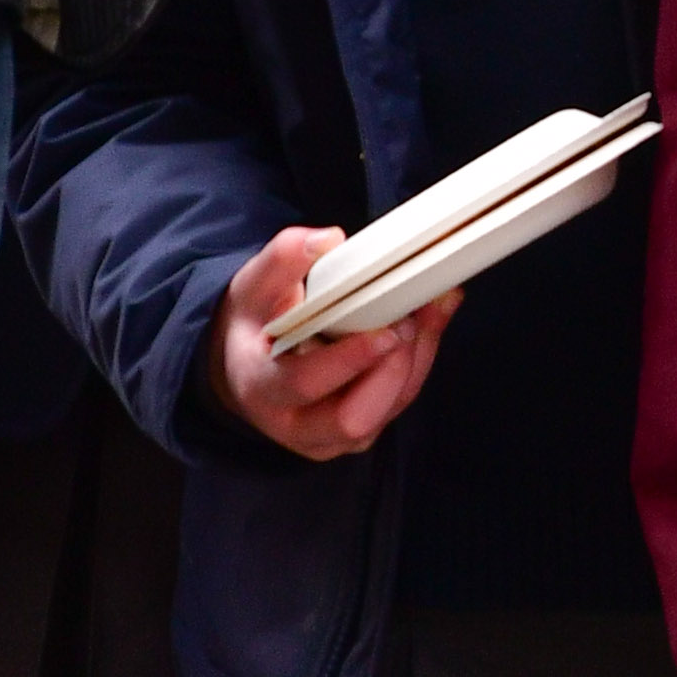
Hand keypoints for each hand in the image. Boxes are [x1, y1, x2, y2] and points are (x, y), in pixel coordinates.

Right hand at [203, 222, 455, 458]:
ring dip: (415, 360)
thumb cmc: (255, 322)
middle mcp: (293, 423)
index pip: (305, 384)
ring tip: (427, 309)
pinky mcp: (358, 431)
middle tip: (408, 320)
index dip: (348, 360)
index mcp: (260, 386)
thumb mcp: (255, 284)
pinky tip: (427, 320)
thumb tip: (328, 240)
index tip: (383, 330)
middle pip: (353, 419)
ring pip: (385, 412)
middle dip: (392, 370)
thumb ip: (284, 258)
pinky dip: (420, 361)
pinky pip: (398, 404)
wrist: (249, 363)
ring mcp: (329, 436)